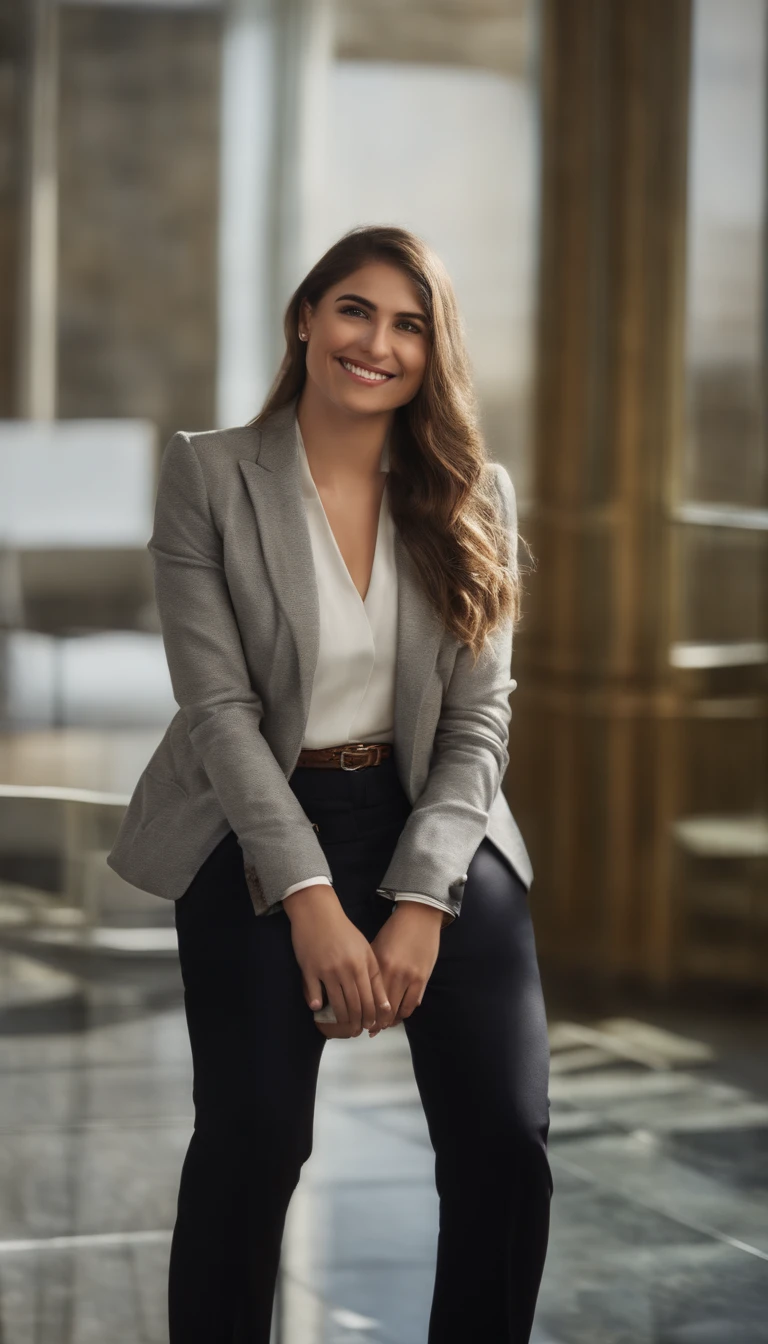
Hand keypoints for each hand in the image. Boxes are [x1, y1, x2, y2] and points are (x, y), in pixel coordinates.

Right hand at [283, 884, 390, 1037]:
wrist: (318, 912)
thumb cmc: (343, 931)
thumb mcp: (364, 949)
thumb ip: (373, 974)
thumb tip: (382, 1003)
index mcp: (363, 964)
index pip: (372, 998)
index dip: (373, 1016)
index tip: (373, 1025)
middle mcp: (347, 969)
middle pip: (356, 1005)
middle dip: (359, 1022)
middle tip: (358, 1031)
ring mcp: (327, 970)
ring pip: (338, 1004)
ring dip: (342, 1019)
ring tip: (345, 1026)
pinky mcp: (309, 969)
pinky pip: (314, 994)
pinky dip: (317, 1004)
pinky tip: (319, 1009)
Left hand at [367, 902, 442, 1034]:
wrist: (419, 916)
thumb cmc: (395, 930)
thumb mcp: (376, 947)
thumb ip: (370, 969)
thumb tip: (361, 991)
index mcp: (378, 965)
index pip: (369, 998)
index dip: (364, 1013)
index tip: (359, 1021)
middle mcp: (393, 973)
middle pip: (382, 1008)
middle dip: (376, 1022)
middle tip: (370, 1029)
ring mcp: (409, 977)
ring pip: (398, 1010)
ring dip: (390, 1021)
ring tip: (384, 1025)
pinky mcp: (423, 978)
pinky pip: (413, 1004)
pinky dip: (405, 1013)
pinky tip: (399, 1016)